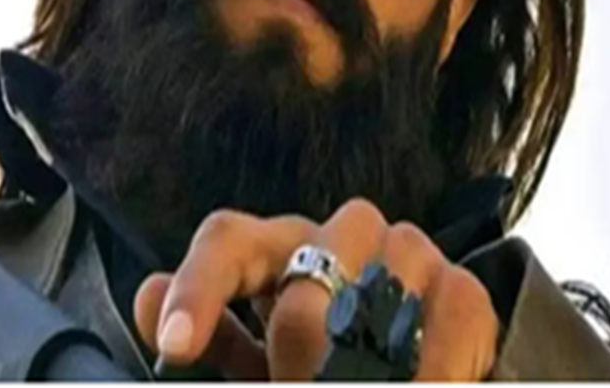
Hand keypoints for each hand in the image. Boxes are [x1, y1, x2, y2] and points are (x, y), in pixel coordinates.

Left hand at [133, 199, 499, 380]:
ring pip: (377, 274)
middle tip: (290, 380)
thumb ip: (218, 338)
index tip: (174, 346)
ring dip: (361, 351)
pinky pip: (450, 312)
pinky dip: (430, 368)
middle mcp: (340, 236)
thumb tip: (145, 297)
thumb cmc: (323, 370)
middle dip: (293, 336)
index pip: (229, 241)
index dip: (198, 287)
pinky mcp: (463, 289)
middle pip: (304, 260)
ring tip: (355, 382)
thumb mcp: (260, 366)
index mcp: (277, 251)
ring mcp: (408, 253)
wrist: (407, 376)